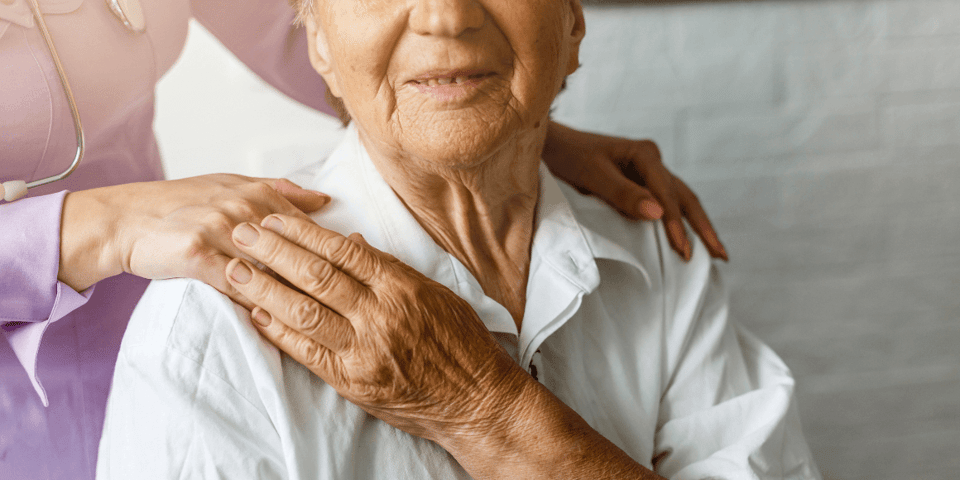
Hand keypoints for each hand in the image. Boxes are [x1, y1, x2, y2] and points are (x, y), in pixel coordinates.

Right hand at [58, 175, 328, 301]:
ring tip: (322, 318)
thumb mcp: (232, 186)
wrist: (127, 220)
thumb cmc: (181, 204)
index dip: (334, 255)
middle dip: (323, 278)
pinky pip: (236, 284)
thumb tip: (324, 200)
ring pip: (270, 269)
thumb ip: (280, 192)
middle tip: (350, 304)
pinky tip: (274, 320)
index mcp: (257, 193)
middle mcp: (243, 208)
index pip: (308, 227)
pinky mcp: (199, 254)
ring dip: (296, 295)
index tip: (358, 278)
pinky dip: (256, 302)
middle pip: (295, 249)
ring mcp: (221, 230)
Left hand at [224, 214, 658, 478]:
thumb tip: (352, 240)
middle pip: (315, 275)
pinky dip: (277, 331)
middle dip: (273, 251)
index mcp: (402, 286)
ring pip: (302, 311)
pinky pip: (305, 352)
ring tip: (234, 269)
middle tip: (241, 232)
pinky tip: (254, 314)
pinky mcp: (353, 381)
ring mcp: (364, 349)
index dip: (302, 232)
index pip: (342, 250)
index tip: (274, 217)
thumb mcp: (435, 293)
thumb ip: (391, 268)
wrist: (477, 400)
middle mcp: (381, 314)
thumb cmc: (461, 343)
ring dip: (263, 288)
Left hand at [542, 121, 726, 260]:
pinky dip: (678, 223)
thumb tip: (659, 214)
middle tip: (721, 256)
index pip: (667, 194)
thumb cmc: (568, 157)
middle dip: (703, 227)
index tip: (683, 251)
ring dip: (696, 226)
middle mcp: (652, 161)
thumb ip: (623, 194)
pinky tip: (685, 240)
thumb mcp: (592, 174)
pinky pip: (665, 204)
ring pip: (680, 201)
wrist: (550, 146)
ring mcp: (647, 173)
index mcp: (644, 154)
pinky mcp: (639, 184)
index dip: (676, 225)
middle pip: (685, 197)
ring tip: (714, 253)